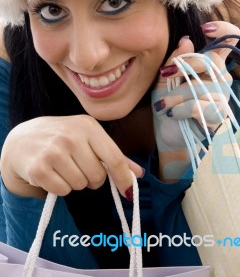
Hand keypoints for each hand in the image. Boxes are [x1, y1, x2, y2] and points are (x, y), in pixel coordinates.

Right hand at [0, 115, 142, 198]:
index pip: (114, 158)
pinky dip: (59, 188)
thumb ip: (113, 155)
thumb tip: (138, 173)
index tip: (128, 191)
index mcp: (88, 126)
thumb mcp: (88, 138)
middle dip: (92, 178)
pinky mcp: (39, 168)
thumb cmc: (62, 138)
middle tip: (79, 168)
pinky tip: (52, 173)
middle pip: (98, 176)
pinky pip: (62, 190)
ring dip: (74, 183)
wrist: (22, 138)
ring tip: (64, 168)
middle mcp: (72, 136)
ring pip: (80, 185)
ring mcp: (54, 151)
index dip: (123, 178)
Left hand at [152, 21, 239, 181]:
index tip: (205, 28)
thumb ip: (174, 61)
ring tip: (163, 104)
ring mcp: (222, 96)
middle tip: (166, 75)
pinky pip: (198, 106)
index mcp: (209, 65)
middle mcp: (220, 78)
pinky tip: (171, 113)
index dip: (223, 29)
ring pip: (200, 86)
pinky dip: (179, 109)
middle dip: (184, 67)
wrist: (169, 135)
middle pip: (212, 61)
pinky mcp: (219, 115)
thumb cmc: (168, 104)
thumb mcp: (163, 80)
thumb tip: (186, 41)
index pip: (228, 41)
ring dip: (175, 95)